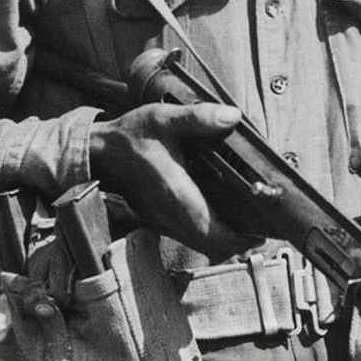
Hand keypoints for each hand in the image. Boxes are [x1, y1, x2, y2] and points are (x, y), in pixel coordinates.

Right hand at [89, 101, 254, 257]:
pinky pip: (186, 236)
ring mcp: (161, 220)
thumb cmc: (132, 136)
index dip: (237, 238)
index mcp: (175, 191)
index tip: (258, 235)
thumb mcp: (165, 119)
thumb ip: (199, 118)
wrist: (102, 152)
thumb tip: (232, 117)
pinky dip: (205, 235)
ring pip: (197, 244)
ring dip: (221, 241)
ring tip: (244, 228)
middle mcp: (168, 212)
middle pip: (209, 244)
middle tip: (258, 232)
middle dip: (236, 242)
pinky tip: (217, 220)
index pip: (210, 229)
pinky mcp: (156, 219)